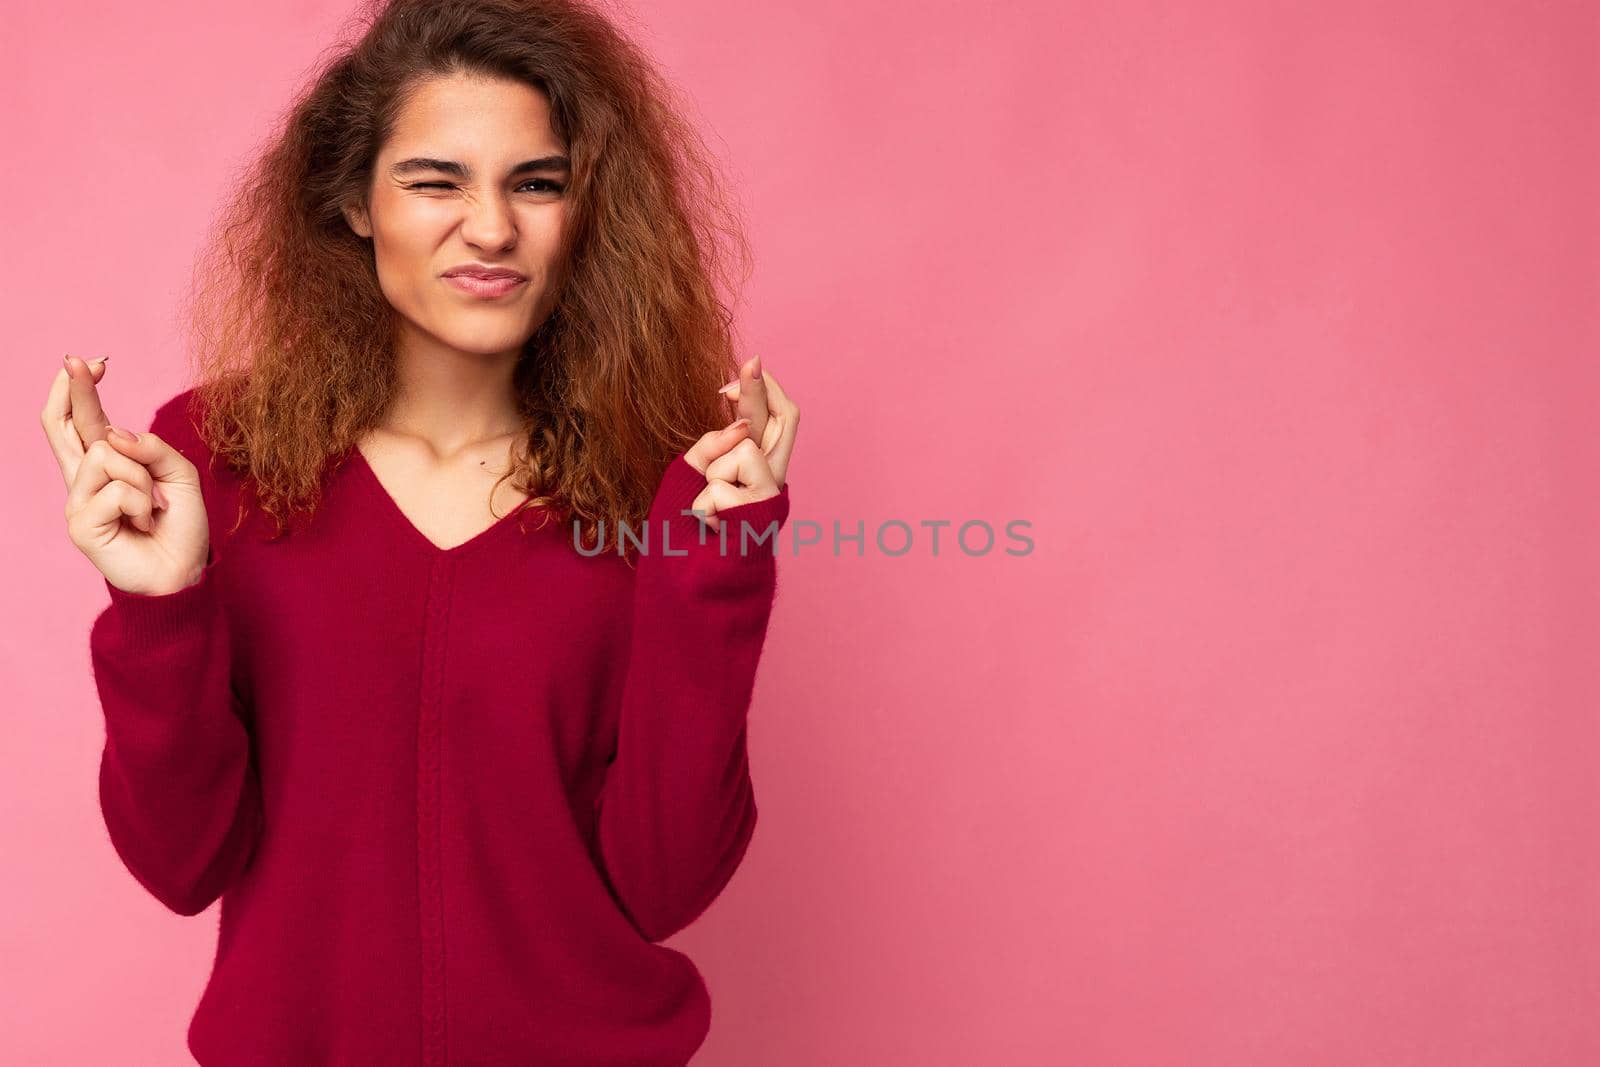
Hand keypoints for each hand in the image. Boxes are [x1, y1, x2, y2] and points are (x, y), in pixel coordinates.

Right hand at [42, 356, 210, 594]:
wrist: (184, 571)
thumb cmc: (180, 526)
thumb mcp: (179, 476)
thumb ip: (153, 449)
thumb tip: (115, 431)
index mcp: (106, 466)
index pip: (83, 421)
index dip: (80, 389)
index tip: (92, 361)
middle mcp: (85, 480)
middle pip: (62, 426)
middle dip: (73, 389)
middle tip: (77, 360)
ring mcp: (78, 501)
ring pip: (106, 454)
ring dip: (143, 478)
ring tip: (153, 508)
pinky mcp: (80, 524)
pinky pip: (117, 490)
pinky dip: (142, 503)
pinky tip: (143, 524)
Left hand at [686, 356, 800, 530]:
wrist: (690, 581)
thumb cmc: (688, 531)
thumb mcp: (692, 475)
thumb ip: (714, 445)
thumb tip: (740, 424)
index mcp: (755, 467)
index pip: (772, 418)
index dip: (763, 388)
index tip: (748, 364)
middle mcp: (770, 477)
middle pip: (784, 418)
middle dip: (762, 388)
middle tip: (753, 359)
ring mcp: (769, 493)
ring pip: (741, 448)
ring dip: (710, 475)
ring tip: (705, 510)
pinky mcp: (760, 511)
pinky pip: (719, 485)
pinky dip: (702, 505)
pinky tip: (708, 527)